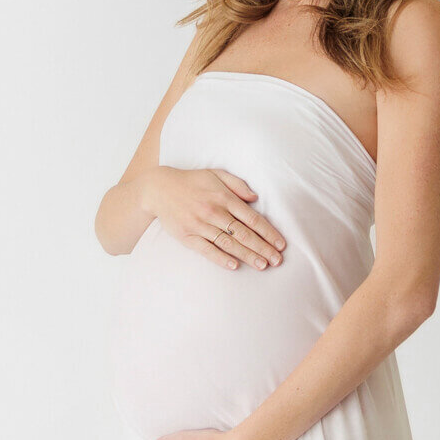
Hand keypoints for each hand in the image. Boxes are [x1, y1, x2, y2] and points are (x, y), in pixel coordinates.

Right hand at [142, 165, 286, 270]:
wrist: (158, 188)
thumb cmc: (191, 181)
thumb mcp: (216, 174)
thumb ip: (238, 184)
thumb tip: (256, 198)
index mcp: (223, 197)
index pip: (251, 218)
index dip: (268, 232)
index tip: (281, 244)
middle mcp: (213, 211)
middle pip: (243, 233)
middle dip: (263, 248)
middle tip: (278, 261)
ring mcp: (200, 225)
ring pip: (228, 243)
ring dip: (247, 255)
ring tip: (263, 266)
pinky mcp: (187, 236)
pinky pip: (206, 249)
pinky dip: (220, 258)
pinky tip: (234, 265)